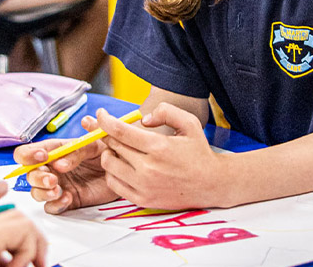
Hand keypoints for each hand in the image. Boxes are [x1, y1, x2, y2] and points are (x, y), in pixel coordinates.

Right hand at [15, 115, 119, 213]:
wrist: (124, 171)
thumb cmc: (108, 152)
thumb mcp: (93, 144)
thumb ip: (76, 149)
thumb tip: (59, 162)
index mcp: (53, 151)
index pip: (27, 153)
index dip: (28, 156)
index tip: (42, 157)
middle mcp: (51, 169)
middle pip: (29, 175)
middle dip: (37, 177)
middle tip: (52, 179)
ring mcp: (58, 186)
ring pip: (36, 192)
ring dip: (43, 192)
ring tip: (58, 191)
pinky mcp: (66, 201)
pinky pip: (52, 207)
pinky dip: (56, 204)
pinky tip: (67, 198)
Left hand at [97, 103, 223, 208]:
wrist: (212, 184)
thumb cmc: (199, 152)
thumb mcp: (190, 123)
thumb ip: (166, 112)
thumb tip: (143, 120)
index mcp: (159, 147)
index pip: (120, 131)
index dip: (105, 120)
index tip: (100, 114)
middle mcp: (149, 168)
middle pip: (112, 146)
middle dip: (107, 134)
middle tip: (109, 130)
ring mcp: (144, 186)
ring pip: (109, 165)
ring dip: (109, 153)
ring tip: (119, 149)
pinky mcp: (142, 199)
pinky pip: (113, 183)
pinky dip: (112, 172)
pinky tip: (122, 166)